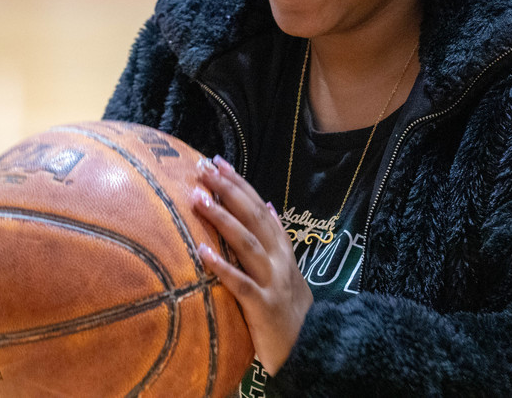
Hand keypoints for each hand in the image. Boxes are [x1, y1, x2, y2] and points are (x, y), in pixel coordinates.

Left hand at [193, 156, 311, 375]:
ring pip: (247, 243)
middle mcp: (279, 259)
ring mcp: (272, 282)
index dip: (239, 184)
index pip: (259, 207)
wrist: (312, 347)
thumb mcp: (288, 268)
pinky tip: (201, 251)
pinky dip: (222, 266)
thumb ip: (278, 237)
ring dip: (222, 219)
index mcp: (282, 248)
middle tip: (205, 169)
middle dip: (229, 190)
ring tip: (198, 198)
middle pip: (253, 217)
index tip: (218, 162)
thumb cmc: (291, 308)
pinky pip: (240, 284)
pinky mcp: (263, 307)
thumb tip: (269, 205)